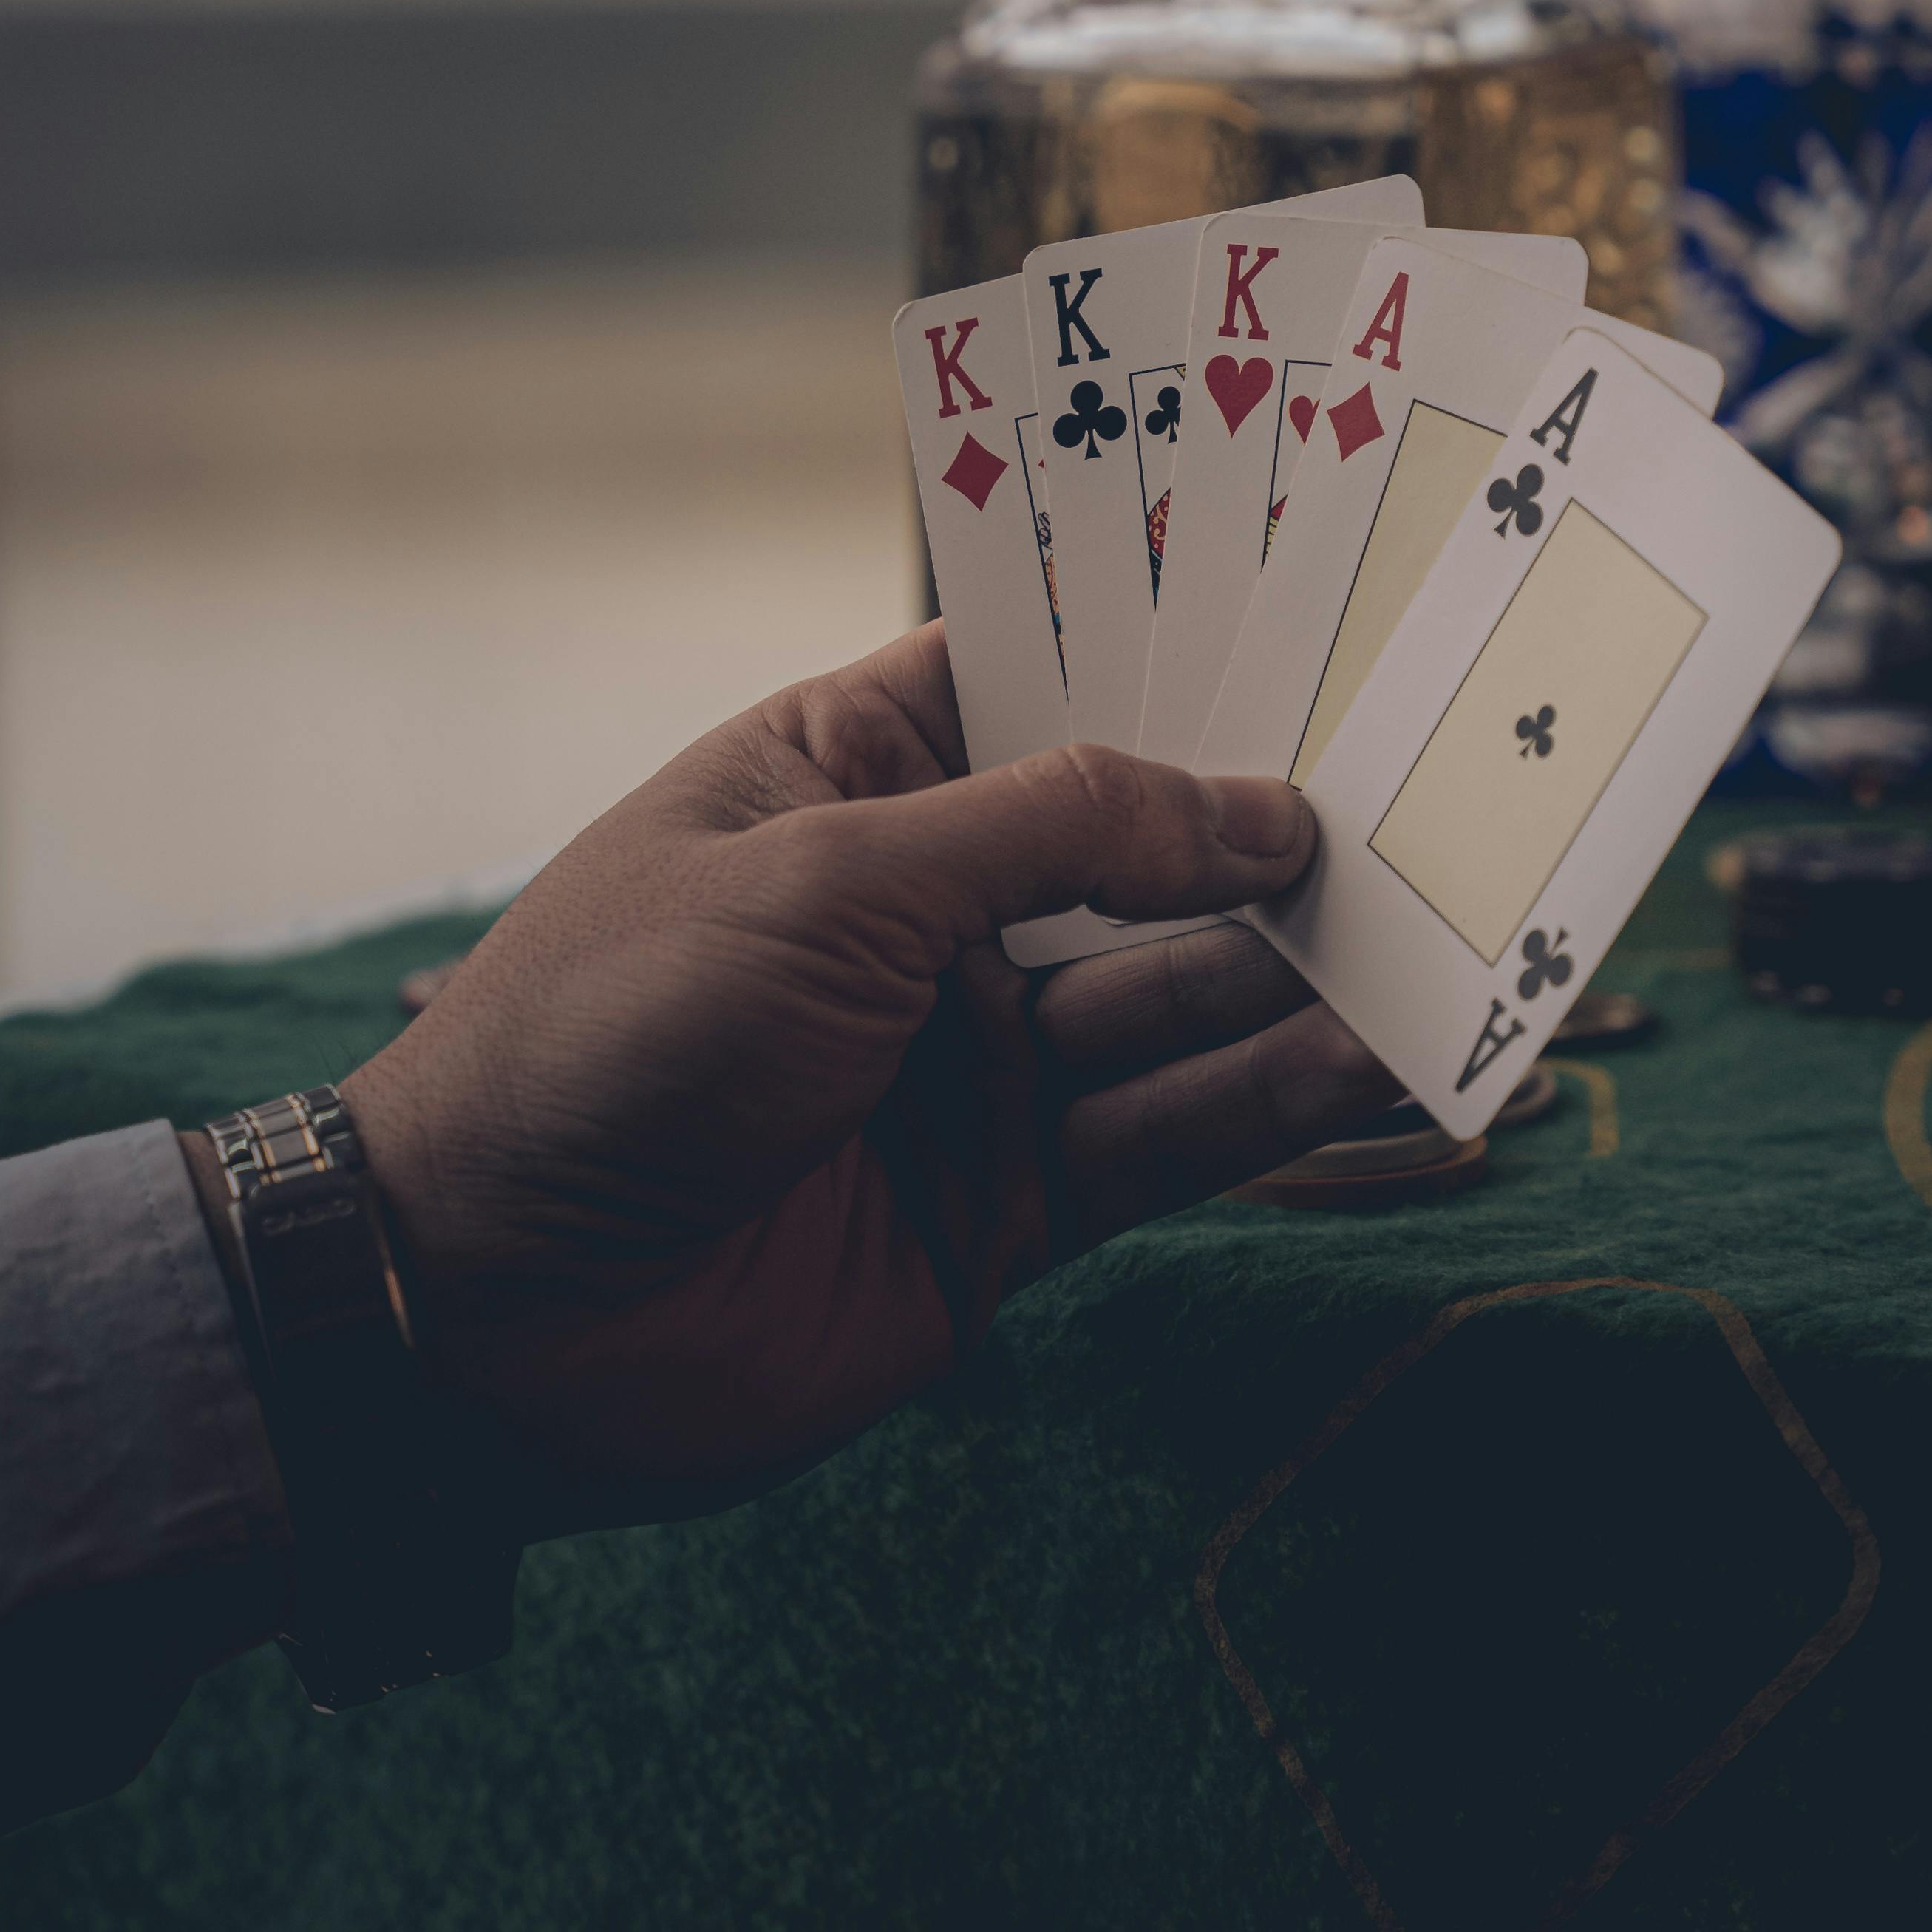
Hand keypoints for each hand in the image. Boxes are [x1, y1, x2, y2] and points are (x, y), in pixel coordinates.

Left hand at [336, 626, 1388, 1525]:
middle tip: (1441, 783)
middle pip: (1140, 849)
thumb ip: (1055, 831)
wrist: (485, 1309)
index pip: (1046, 685)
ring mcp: (972, 1060)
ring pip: (1178, 999)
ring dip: (1303, 971)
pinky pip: (1168, 1139)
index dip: (1177, 658)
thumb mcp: (832, 876)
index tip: (1335, 622)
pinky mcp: (1006, 1205)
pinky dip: (1273, 1102)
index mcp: (856, 778)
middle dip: (1273, 823)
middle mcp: (929, 910)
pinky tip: (1378, 1058)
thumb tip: (1257, 806)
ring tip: (1446, 931)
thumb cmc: (616, 1028)